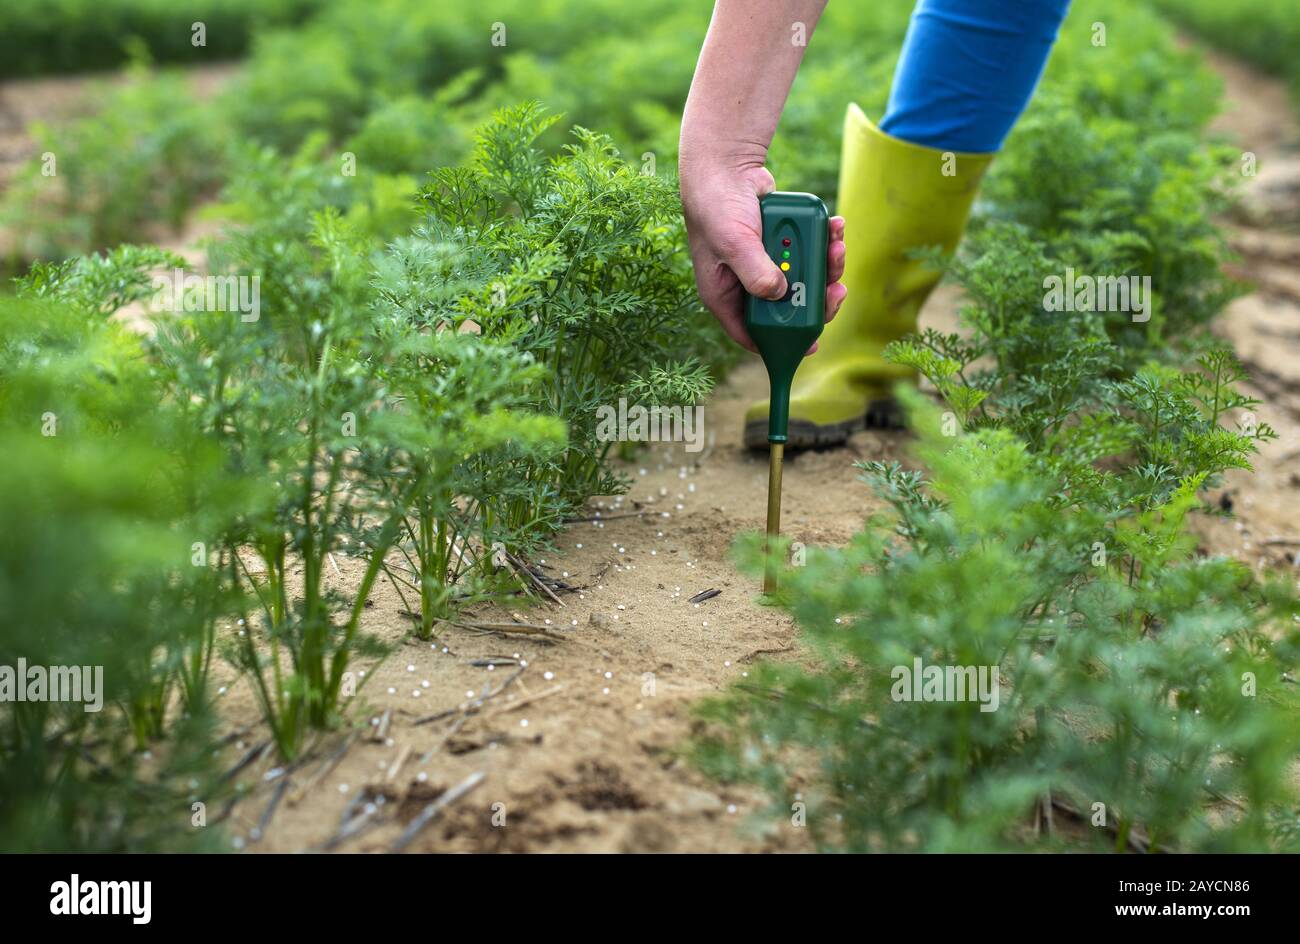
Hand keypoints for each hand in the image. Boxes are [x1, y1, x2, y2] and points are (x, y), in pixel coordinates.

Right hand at [680, 160, 845, 353]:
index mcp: (725, 295)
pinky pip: (809, 253)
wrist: (725, 164)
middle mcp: (746, 285)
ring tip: (837, 245)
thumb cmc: (717, 205)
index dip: (781, 342)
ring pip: (803, 280)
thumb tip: (781, 294)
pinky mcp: (781, 244)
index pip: (752, 332)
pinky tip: (835, 228)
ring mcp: (765, 264)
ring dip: (826, 266)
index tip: (811, 343)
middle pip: (786, 310)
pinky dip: (824, 242)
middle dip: (816, 299)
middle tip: (837, 289)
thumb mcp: (733, 243)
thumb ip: (756, 272)